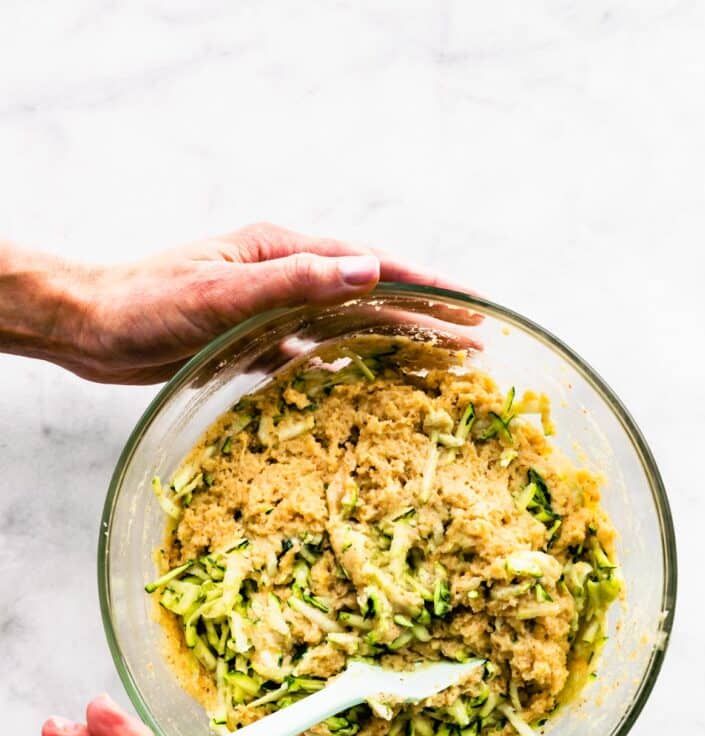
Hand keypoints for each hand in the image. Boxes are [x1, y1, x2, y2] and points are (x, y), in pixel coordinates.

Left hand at [54, 222, 460, 383]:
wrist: (94, 327)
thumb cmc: (151, 303)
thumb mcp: (225, 292)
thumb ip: (297, 282)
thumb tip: (369, 270)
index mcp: (284, 250)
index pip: (373, 265)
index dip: (428, 285)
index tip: (474, 305)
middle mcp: (284, 275)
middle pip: (370, 296)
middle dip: (424, 317)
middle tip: (475, 342)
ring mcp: (271, 307)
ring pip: (345, 326)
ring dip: (390, 342)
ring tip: (435, 363)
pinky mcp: (254, 339)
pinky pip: (312, 353)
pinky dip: (343, 365)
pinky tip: (366, 381)